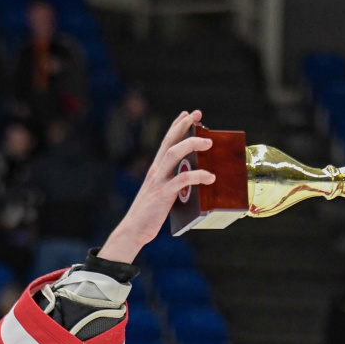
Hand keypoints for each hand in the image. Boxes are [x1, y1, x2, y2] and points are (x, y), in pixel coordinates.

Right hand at [99, 110, 214, 262]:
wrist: (134, 229)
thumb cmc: (150, 214)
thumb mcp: (163, 194)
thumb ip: (175, 184)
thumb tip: (195, 181)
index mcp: (156, 169)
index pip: (166, 142)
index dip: (176, 126)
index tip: (187, 113)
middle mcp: (156, 171)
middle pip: (170, 142)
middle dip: (184, 126)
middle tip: (197, 115)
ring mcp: (159, 181)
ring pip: (173, 154)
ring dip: (192, 144)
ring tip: (209, 143)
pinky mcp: (163, 194)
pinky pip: (181, 180)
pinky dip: (197, 176)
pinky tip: (210, 177)